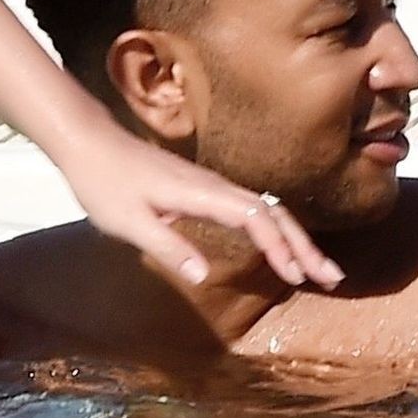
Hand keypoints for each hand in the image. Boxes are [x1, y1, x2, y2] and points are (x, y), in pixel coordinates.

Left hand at [56, 121, 345, 289]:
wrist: (86, 139)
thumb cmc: (102, 180)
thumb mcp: (128, 221)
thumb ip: (167, 247)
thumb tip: (205, 277)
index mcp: (199, 193)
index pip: (254, 217)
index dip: (280, 246)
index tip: (298, 277)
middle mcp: (211, 185)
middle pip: (270, 212)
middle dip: (303, 244)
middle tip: (331, 277)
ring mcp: (207, 184)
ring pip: (262, 208)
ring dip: (291, 237)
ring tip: (315, 268)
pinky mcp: (200, 187)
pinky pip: (247, 207)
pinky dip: (271, 228)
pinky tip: (275, 247)